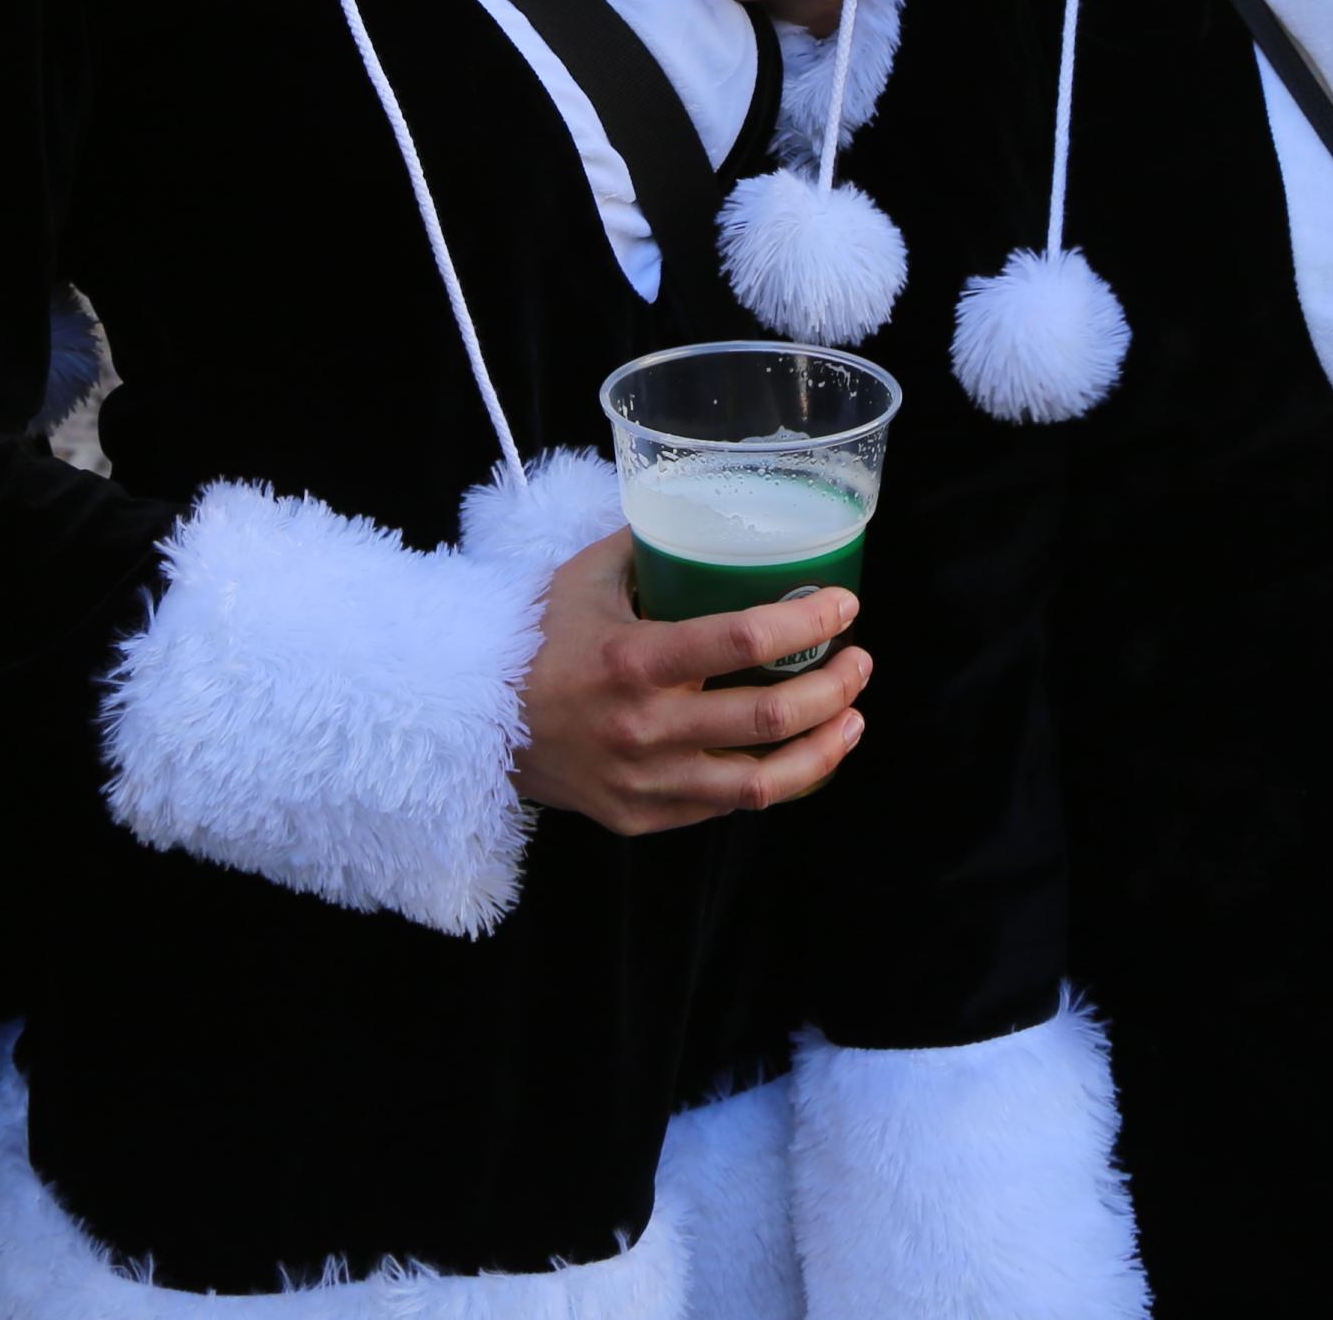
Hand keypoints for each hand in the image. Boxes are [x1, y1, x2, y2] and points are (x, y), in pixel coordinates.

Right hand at [509, 531, 869, 833]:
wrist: (474, 725)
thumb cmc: (536, 642)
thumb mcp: (584, 579)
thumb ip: (646, 545)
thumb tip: (704, 515)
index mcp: (633, 659)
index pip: (743, 641)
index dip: (808, 622)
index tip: (842, 605)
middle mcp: (645, 727)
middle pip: (769, 717)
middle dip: (835, 687)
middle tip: (859, 661)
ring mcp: (646, 781)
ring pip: (763, 782)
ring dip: (825, 748)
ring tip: (853, 719)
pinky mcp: (644, 817)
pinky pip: (727, 806)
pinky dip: (775, 780)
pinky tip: (801, 755)